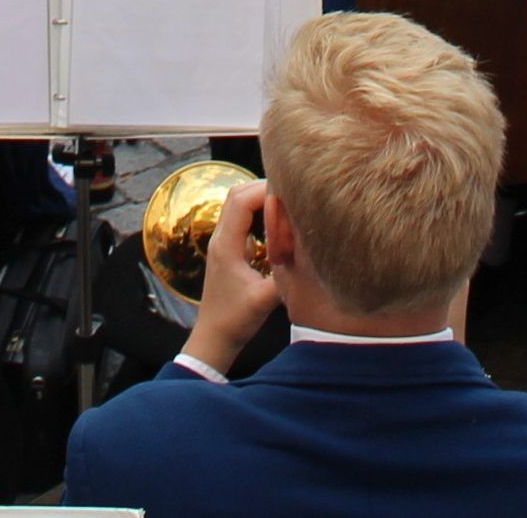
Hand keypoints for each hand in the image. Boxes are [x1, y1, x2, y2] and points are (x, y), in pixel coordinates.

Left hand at [181, 172, 280, 374]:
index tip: (291, 192)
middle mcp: (220, 239)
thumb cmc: (235, 320)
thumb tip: (312, 255)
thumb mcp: (265, 300)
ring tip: (287, 202)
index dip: (266, 190)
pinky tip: (276, 221)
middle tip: (293, 192)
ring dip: (259, 198)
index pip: (241, 201)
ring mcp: (221, 243)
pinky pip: (239, 219)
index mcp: (226, 246)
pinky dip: (256, 211)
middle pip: (237, 195)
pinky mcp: (227, 250)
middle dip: (264, 187)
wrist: (214, 337)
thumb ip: (287, 275)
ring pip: (236, 205)